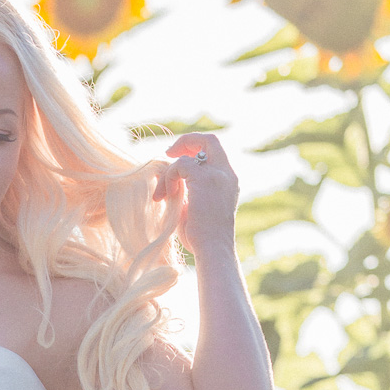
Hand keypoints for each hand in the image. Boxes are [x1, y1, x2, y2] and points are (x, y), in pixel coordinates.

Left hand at [152, 133, 238, 260]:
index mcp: (228, 179)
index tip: (176, 157)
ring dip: (168, 173)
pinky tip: (164, 196)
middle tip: (168, 153)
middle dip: (186, 141)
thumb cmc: (202, 238)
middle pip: (210, 139)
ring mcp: (217, 174)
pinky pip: (180, 166)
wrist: (212, 249)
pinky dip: (168, 178)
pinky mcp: (204, 178)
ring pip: (187, 157)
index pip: (215, 150)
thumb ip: (187, 190)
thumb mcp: (195, 207)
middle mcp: (227, 173)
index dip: (195, 147)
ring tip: (161, 195)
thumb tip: (168, 179)